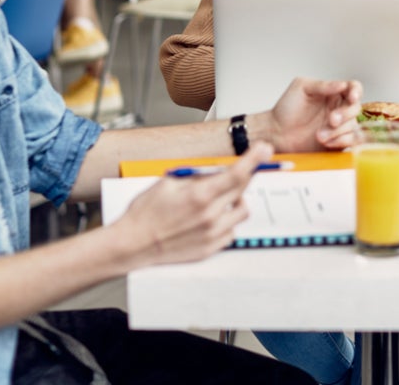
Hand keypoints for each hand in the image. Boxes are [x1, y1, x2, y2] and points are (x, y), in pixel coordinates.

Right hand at [117, 144, 270, 267]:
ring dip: (235, 200)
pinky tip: (211, 218)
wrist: (133, 244)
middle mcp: (210, 215)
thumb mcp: (168, 183)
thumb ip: (196, 176)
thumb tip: (217, 169)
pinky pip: (232, 230)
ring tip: (217, 199)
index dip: (254, 159)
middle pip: (242, 189)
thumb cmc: (145, 213)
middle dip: (244, 176)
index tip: (265, 149)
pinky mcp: (211, 248)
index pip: (237, 173)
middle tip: (238, 171)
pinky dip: (226, 221)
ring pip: (241, 210)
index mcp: (200, 195)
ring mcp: (213, 234)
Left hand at [260, 77, 362, 151]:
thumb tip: (343, 84)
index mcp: (333, 93)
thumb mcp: (302, 88)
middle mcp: (339, 108)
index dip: (356, 92)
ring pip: (354, 127)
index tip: (352, 98)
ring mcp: (340, 127)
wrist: (276, 133)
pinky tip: (327, 142)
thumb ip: (323, 85)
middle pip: (355, 108)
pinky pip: (351, 142)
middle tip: (331, 120)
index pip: (353, 88)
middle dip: (345, 115)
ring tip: (319, 136)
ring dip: (339, 132)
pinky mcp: (338, 142)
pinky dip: (341, 142)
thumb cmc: (286, 108)